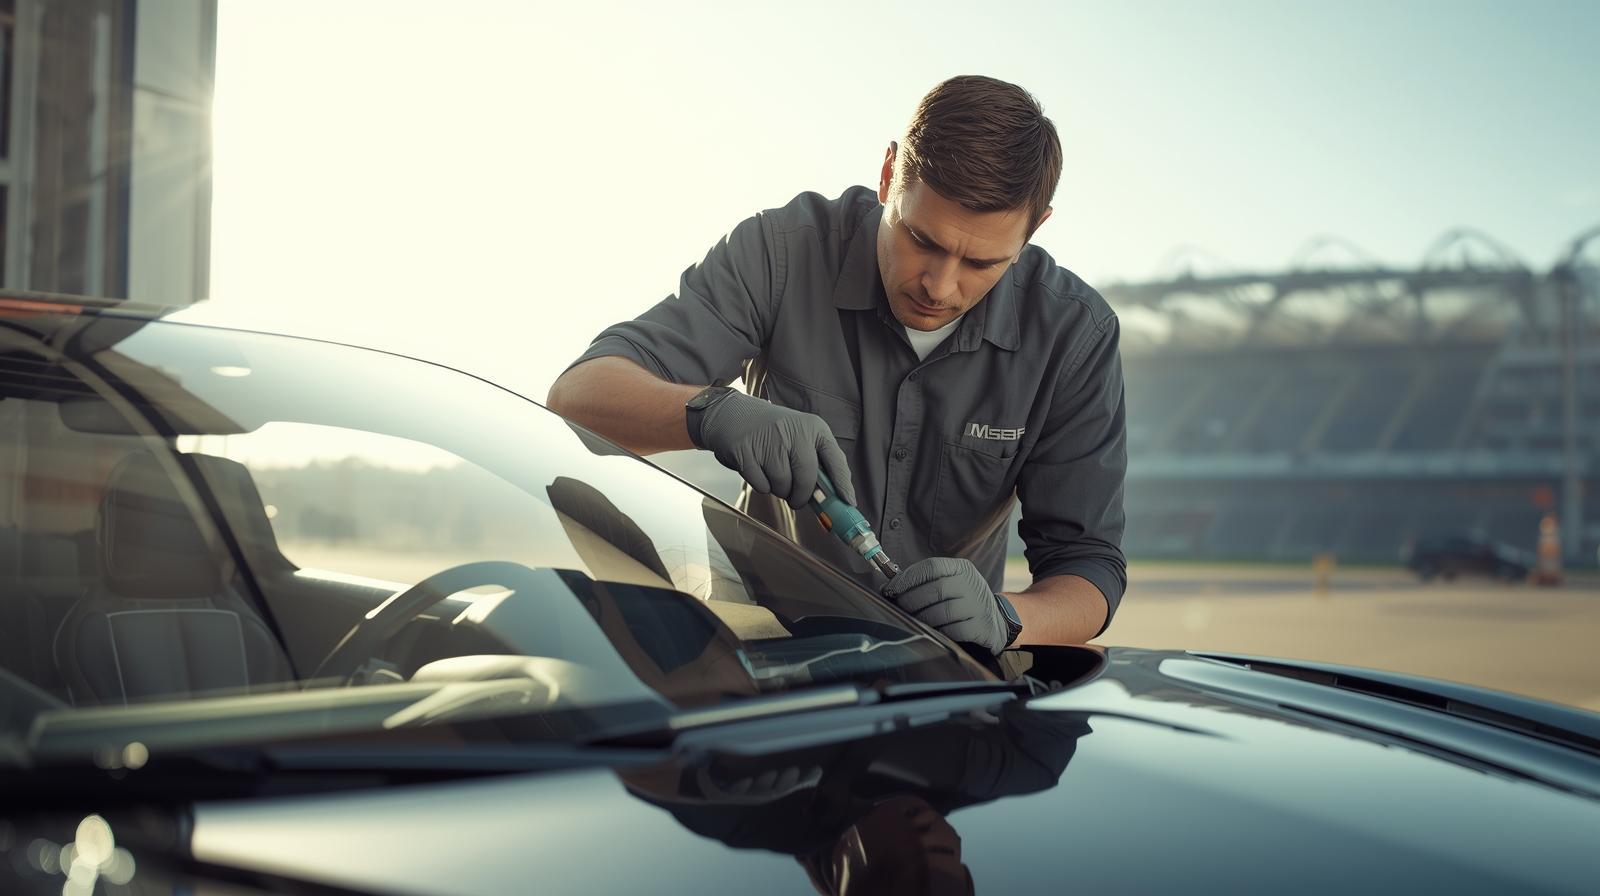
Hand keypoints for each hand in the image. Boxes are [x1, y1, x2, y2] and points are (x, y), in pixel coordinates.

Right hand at [696, 392, 856, 508]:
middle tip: (796, 500)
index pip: (835, 459)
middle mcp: (793, 431)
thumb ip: (814, 461)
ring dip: (779, 490)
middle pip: (806, 478)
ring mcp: (769, 441)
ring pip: (783, 485)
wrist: (732, 415)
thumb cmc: (772, 433)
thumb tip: (830, 498)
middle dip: (801, 496)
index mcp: (812, 427)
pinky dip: (761, 485)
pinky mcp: (747, 452)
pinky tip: (757, 469)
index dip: (843, 483)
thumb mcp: (798, 436)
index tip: (848, 502)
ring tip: (772, 473)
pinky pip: (762, 486)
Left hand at [882, 557, 1010, 654]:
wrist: (997, 620)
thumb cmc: (962, 601)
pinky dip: (938, 632)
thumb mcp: (950, 584)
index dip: (907, 578)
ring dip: (922, 619)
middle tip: (899, 609)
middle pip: (934, 590)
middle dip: (910, 601)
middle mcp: (971, 583)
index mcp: (961, 568)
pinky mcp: (981, 626)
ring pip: (941, 612)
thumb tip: (888, 588)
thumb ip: (924, 583)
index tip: (890, 590)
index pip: (931, 567)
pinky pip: (952, 630)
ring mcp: (978, 605)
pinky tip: (934, 631)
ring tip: (914, 621)